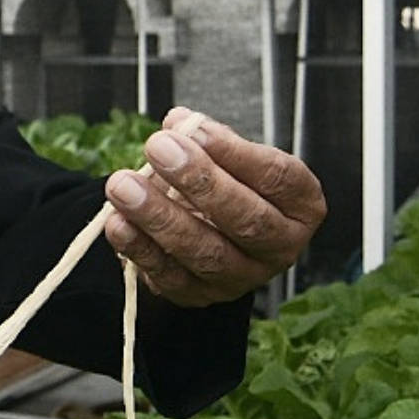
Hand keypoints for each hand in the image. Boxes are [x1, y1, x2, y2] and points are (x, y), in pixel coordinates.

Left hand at [102, 106, 326, 306]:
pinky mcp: (201, 295)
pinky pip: (171, 278)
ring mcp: (242, 277)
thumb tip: (179, 124)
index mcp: (300, 205)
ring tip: (123, 186)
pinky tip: (117, 222)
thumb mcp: (226, 154)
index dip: (236, 153)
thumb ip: (207, 139)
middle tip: (159, 149)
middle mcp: (279, 246)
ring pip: (206, 253)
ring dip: (160, 218)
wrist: (207, 225)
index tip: (194, 128)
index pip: (277, 177)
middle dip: (200, 182)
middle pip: (247, 220)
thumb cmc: (225, 181)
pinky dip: (140, 249)